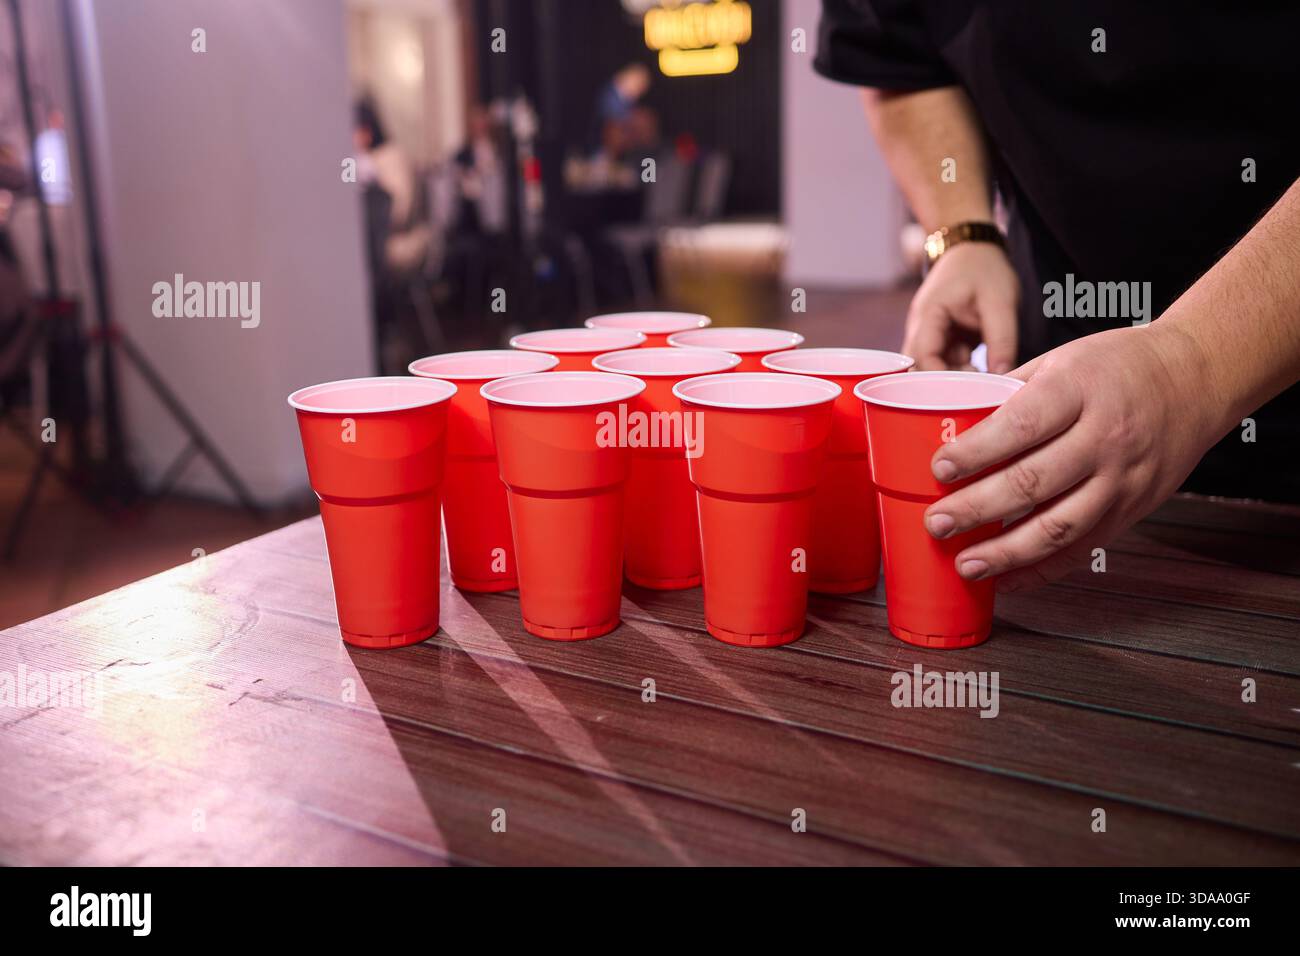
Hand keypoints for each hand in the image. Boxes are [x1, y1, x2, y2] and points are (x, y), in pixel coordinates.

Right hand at [903, 241, 1020, 373]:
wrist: (973, 246)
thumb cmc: (983, 267)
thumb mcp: (1000, 301)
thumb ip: (1002, 339)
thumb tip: (1002, 375)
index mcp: (928, 315)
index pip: (923, 358)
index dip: (940, 379)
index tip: (968, 390)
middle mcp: (920, 327)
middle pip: (920, 368)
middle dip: (945, 382)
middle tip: (977, 386)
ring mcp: (927, 332)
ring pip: (932, 367)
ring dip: (953, 375)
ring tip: (981, 375)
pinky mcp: (939, 336)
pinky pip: (943, 360)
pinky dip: (958, 368)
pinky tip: (977, 367)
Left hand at [923, 323, 1223, 591]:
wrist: (1196, 379)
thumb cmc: (1119, 365)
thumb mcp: (1062, 359)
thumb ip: (1009, 393)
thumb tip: (949, 421)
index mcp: (1078, 389)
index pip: (1021, 425)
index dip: (977, 451)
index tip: (940, 469)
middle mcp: (1104, 437)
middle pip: (1033, 481)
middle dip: (977, 508)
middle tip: (937, 523)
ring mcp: (1122, 478)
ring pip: (1059, 526)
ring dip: (1007, 552)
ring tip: (966, 564)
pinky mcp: (1132, 509)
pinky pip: (1083, 547)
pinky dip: (1042, 569)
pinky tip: (1008, 579)